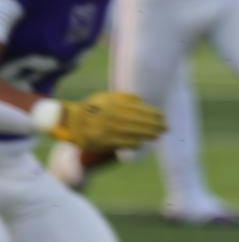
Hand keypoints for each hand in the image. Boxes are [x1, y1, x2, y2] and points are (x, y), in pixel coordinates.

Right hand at [41, 91, 165, 149]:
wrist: (71, 122)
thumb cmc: (93, 109)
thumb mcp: (105, 98)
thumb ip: (122, 98)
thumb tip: (141, 101)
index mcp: (112, 104)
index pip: (137, 109)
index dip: (152, 113)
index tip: (162, 116)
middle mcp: (110, 115)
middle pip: (137, 121)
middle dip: (153, 125)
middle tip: (165, 127)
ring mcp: (106, 129)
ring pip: (132, 132)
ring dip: (147, 134)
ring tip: (157, 135)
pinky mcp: (102, 141)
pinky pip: (122, 143)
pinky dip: (134, 143)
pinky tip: (141, 142)